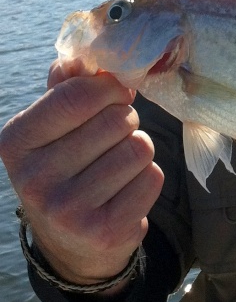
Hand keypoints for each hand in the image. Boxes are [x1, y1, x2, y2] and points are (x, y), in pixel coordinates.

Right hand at [0, 58, 163, 287]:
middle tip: (113, 136)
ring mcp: (69, 210)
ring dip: (137, 149)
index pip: (76, 96)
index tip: (117, 91)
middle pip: (117, 120)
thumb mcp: (51, 129)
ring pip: (139, 147)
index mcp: (16, 143)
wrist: (71, 244)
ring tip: (117, 166)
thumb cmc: (65, 168)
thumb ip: (65, 89)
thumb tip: (81, 57)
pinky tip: (125, 191)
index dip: (109, 88)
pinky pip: (152, 177)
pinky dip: (147, 178)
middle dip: (126, 120)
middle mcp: (35, 179)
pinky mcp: (106, 231)